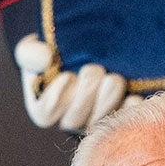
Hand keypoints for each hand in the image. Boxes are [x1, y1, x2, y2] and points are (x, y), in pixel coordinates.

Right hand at [14, 33, 136, 131]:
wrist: (87, 44)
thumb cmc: (54, 48)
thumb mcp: (35, 46)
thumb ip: (30, 53)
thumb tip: (45, 58)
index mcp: (45, 106)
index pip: (44, 114)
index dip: (55, 99)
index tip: (67, 76)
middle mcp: (71, 118)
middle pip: (75, 119)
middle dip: (85, 94)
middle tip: (93, 70)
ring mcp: (97, 119)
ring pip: (100, 121)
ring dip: (107, 100)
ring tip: (113, 79)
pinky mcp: (121, 114)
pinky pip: (126, 121)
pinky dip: (130, 109)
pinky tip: (134, 96)